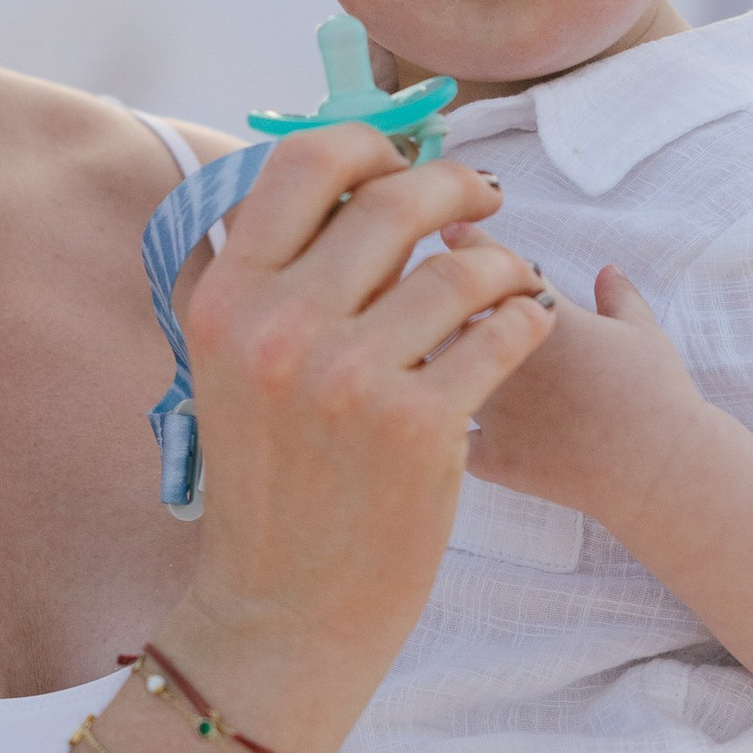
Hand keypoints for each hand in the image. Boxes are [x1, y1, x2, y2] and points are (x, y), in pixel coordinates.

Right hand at [172, 137, 553, 752]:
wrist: (284, 609)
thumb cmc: (270, 484)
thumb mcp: (230, 368)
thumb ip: (270, 276)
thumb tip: (342, 177)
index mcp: (225, 300)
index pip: (303, 164)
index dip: (369, 143)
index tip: (406, 158)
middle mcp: (280, 327)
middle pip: (392, 200)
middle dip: (454, 188)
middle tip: (484, 201)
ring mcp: (350, 377)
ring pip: (462, 266)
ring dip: (504, 264)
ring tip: (511, 282)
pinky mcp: (422, 426)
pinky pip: (504, 332)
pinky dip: (527, 320)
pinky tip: (524, 329)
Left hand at [446, 258, 698, 517]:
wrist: (663, 468)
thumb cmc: (659, 393)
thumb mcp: (644, 333)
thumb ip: (619, 297)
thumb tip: (608, 271)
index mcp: (545, 316)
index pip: (495, 266)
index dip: (471, 243)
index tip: (451, 230)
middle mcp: (508, 355)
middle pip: (452, 315)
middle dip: (444, 305)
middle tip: (440, 300)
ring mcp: (496, 409)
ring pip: (440, 371)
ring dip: (437, 361)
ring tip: (436, 358)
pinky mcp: (494, 457)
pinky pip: (453, 438)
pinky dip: (449, 431)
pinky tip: (444, 427)